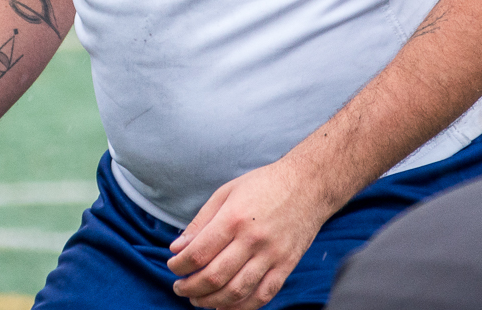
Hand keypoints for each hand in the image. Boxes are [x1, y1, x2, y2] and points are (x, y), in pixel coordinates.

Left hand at [166, 158, 333, 309]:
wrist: (308, 184)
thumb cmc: (263, 185)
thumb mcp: (226, 192)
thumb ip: (200, 222)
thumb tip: (177, 248)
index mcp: (233, 218)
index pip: (199, 253)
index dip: (180, 265)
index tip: (173, 266)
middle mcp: (253, 239)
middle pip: (215, 276)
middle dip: (191, 288)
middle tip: (180, 288)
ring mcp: (272, 255)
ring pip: (237, 291)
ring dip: (212, 302)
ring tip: (198, 300)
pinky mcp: (286, 266)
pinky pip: (263, 295)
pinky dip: (242, 307)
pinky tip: (225, 307)